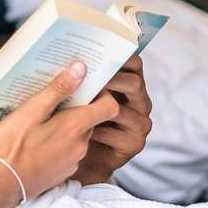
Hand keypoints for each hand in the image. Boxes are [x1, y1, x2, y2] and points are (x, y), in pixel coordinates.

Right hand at [0, 59, 118, 207]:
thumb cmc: (11, 146)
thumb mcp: (31, 110)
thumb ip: (58, 89)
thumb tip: (81, 68)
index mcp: (76, 127)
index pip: (109, 107)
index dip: (103, 95)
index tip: (85, 88)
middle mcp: (81, 146)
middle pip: (91, 121)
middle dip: (77, 110)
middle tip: (54, 102)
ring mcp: (73, 161)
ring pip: (79, 136)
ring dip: (66, 128)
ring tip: (41, 123)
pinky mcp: (63, 173)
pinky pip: (69, 152)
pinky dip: (60, 145)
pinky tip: (39, 143)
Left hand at [73, 54, 151, 185]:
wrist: (79, 156)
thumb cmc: (77, 119)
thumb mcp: (80, 95)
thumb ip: (82, 79)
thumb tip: (67, 59)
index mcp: (130, 85)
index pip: (134, 63)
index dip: (121, 56)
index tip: (101, 51)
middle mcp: (140, 102)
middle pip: (134, 83)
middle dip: (111, 79)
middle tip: (87, 76)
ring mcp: (140, 124)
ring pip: (125, 110)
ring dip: (101, 107)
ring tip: (79, 104)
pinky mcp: (134, 143)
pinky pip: (117, 135)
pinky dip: (98, 131)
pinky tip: (81, 129)